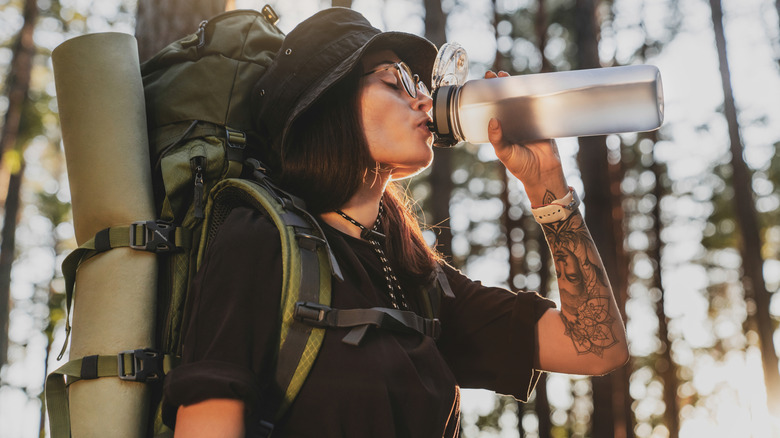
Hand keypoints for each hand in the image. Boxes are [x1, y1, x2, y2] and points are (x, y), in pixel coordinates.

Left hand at [484, 70, 568, 202]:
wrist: (544, 173)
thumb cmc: (521, 166)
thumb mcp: (505, 153)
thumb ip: (498, 139)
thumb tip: (492, 121)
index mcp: (502, 130)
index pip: (491, 110)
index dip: (486, 99)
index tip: (480, 87)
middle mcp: (513, 123)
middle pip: (505, 101)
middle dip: (500, 87)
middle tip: (494, 75)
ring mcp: (528, 120)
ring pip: (520, 100)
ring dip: (515, 87)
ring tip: (507, 75)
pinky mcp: (542, 120)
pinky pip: (537, 104)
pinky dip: (534, 94)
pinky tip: (530, 84)